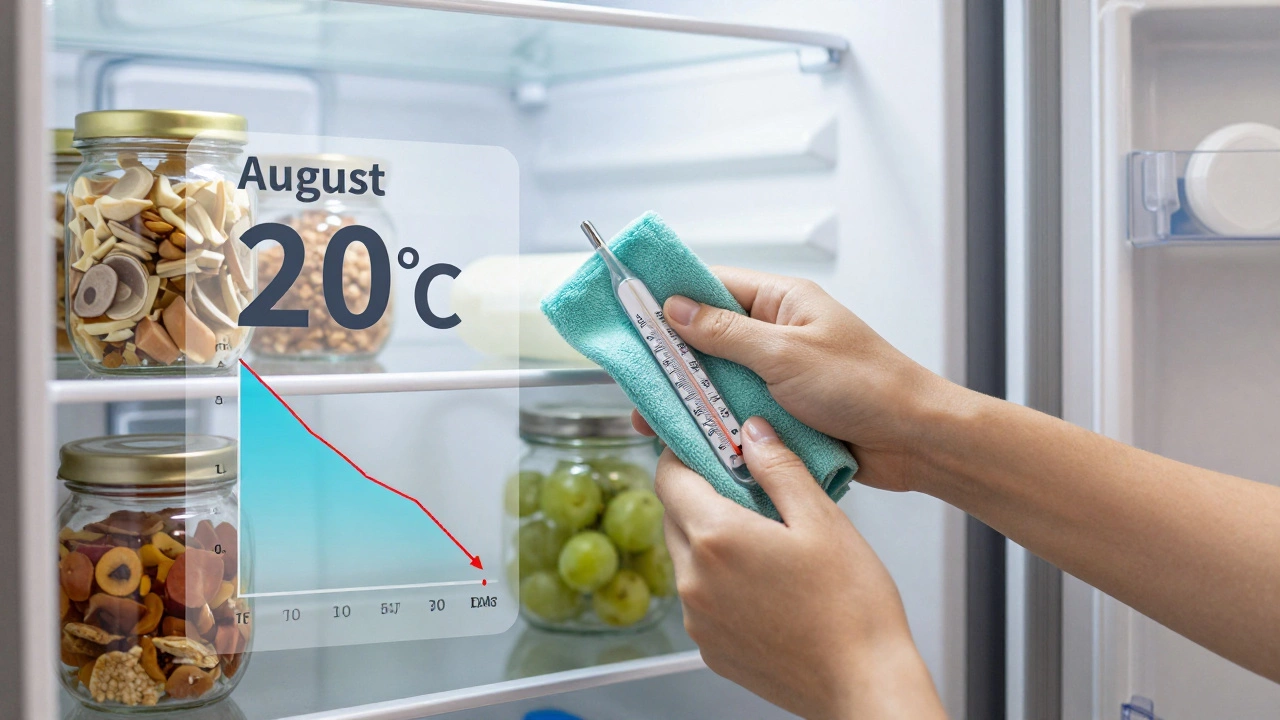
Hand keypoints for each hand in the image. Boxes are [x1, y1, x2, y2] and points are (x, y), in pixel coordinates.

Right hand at [636, 267, 956, 491]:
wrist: (915, 440)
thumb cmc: (864, 385)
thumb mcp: (785, 354)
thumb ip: (726, 333)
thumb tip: (674, 308)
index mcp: (781, 302)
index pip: (712, 286)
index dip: (669, 297)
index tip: (630, 310)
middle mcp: (776, 334)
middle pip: (706, 338)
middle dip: (672, 359)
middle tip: (634, 377)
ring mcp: (778, 376)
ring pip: (717, 382)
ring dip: (691, 399)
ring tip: (653, 419)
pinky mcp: (781, 414)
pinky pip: (735, 414)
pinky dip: (714, 426)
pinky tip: (688, 440)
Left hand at [657, 416, 944, 719]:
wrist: (863, 682)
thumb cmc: (851, 605)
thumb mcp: (821, 519)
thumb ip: (779, 468)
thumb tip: (753, 432)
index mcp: (716, 537)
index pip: (669, 477)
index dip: (684, 455)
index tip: (708, 447)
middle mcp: (694, 579)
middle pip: (674, 516)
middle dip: (700, 494)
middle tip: (745, 488)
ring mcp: (698, 619)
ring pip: (685, 558)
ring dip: (709, 539)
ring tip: (763, 540)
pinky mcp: (709, 647)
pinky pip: (700, 598)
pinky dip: (719, 580)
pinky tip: (764, 582)